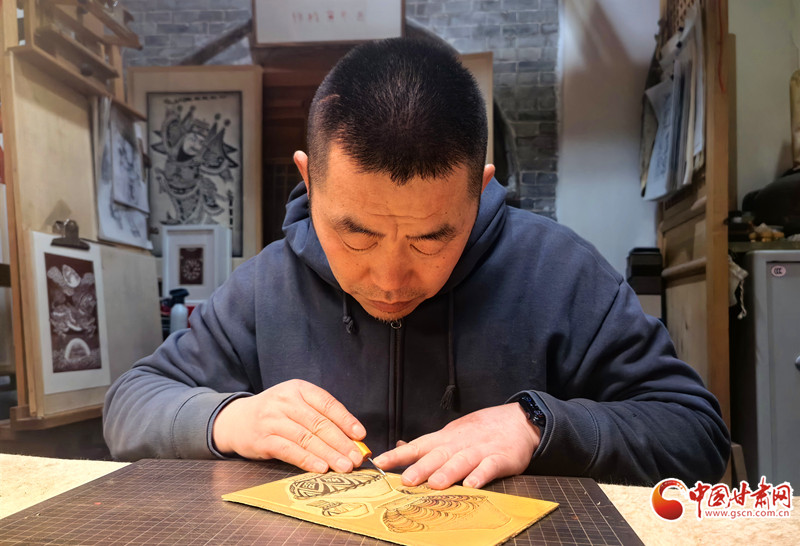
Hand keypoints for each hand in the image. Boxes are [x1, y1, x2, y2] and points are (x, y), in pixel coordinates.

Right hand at [212, 379, 366, 472]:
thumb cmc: (275, 413)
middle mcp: (285, 401)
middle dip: (341, 442)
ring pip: (306, 438)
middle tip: (356, 457)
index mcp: (298, 388)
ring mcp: (272, 420)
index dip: (346, 420)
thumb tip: (351, 437)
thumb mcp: (295, 403)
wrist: (236, 420)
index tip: (360, 435)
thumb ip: (319, 415)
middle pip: (319, 423)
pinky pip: (289, 450)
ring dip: (328, 454)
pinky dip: (307, 460)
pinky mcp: (263, 439)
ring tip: (344, 466)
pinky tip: (321, 467)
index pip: (327, 403)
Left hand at [372, 403, 539, 489]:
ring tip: (436, 484)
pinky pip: (489, 467)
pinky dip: (481, 475)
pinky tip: (472, 485)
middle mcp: (459, 444)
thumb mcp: (451, 433)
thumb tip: (400, 448)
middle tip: (407, 480)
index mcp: (445, 438)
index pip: (418, 446)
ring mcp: (480, 450)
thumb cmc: (480, 430)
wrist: (517, 421)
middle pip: (438, 455)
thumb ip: (428, 445)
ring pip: (461, 461)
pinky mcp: (500, 458)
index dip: (399, 455)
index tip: (380, 462)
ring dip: (448, 472)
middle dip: (422, 467)